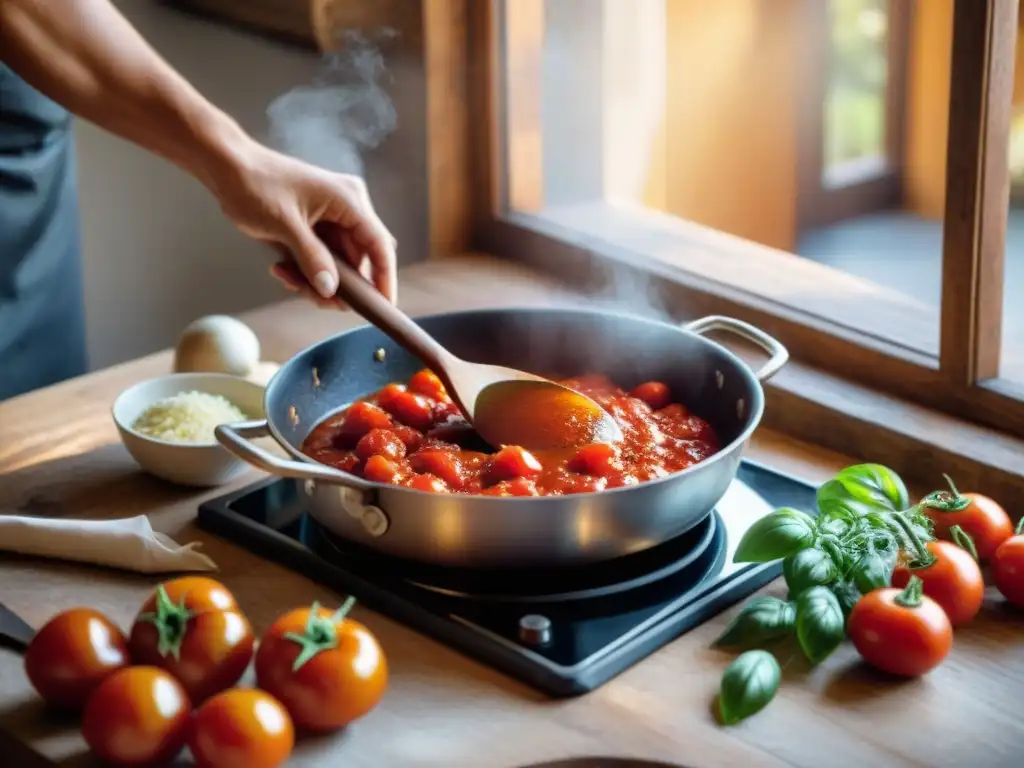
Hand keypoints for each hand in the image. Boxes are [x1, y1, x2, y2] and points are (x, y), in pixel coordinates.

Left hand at [207, 139, 396, 304]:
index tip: (382, 307)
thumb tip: (331, 290)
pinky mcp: (318, 225)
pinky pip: (323, 257)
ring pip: (340, 263)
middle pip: (360, 259)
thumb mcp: (284, 226)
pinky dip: (307, 269)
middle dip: (341, 284)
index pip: (379, 246)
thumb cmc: (255, 185)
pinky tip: (283, 269)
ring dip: (318, 279)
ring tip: (289, 279)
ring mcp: (333, 216)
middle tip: (319, 299)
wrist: (226, 166)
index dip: (384, 278)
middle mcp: (348, 207)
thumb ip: (312, 259)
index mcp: (348, 200)